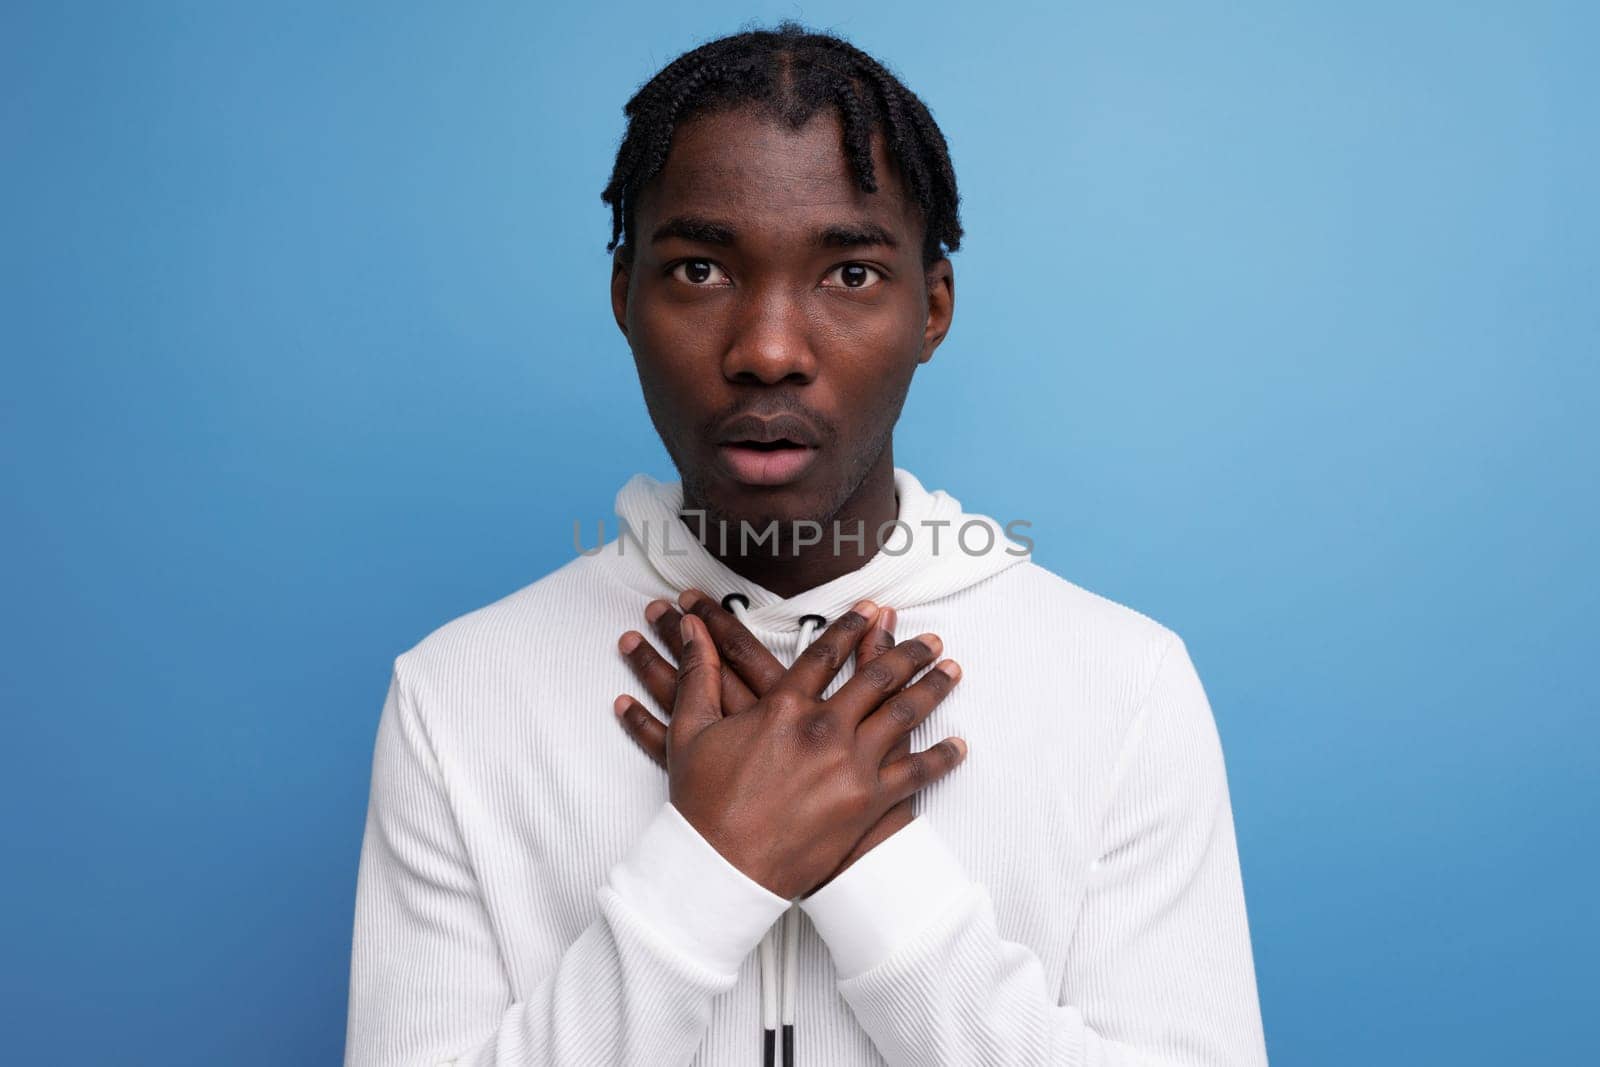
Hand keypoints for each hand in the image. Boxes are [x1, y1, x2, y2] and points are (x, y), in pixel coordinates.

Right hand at [613, 589, 965, 899]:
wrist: (722, 870)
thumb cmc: (702, 804)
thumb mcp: (691, 730)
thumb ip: (698, 673)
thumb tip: (692, 628)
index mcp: (785, 706)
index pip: (826, 653)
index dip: (851, 627)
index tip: (872, 611)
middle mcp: (825, 728)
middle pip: (878, 677)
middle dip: (908, 653)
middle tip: (929, 640)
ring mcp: (851, 765)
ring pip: (904, 715)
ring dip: (933, 689)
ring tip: (952, 672)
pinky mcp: (868, 803)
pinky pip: (916, 774)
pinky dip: (942, 758)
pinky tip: (959, 746)